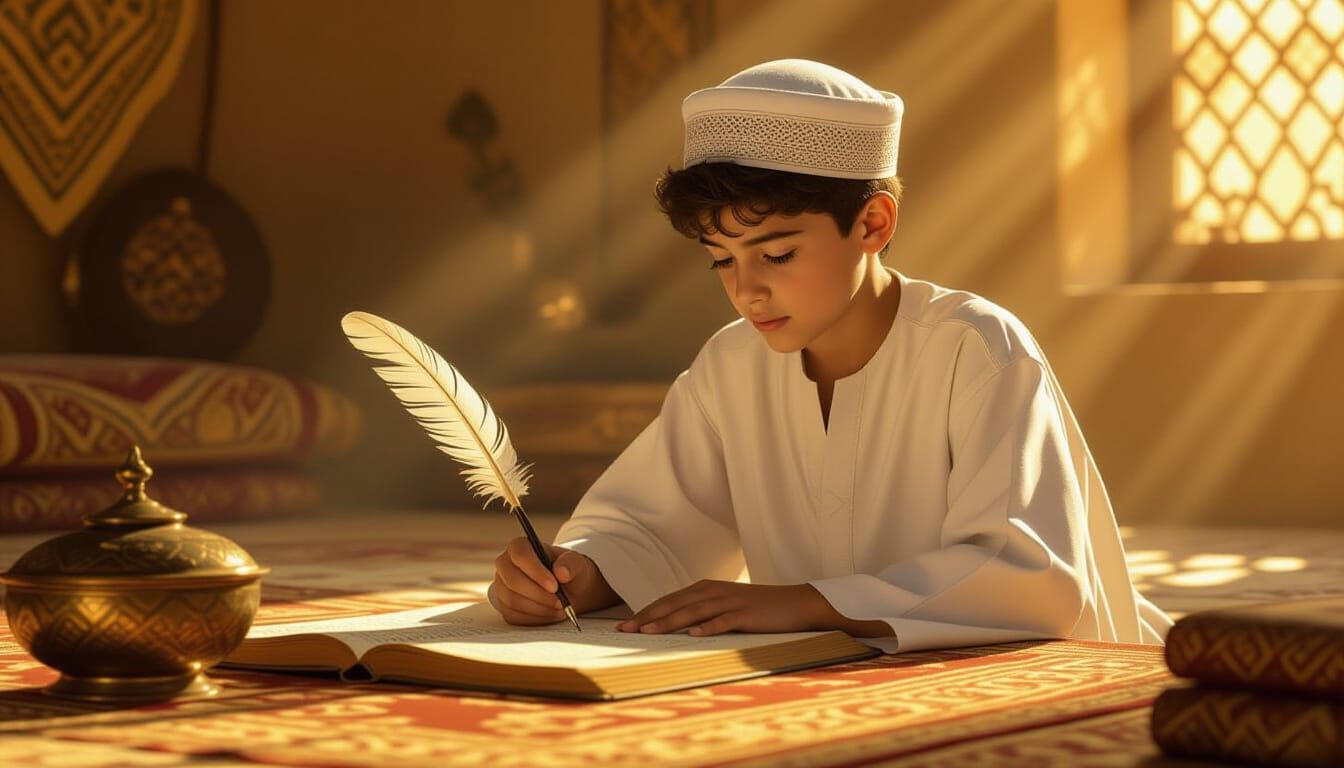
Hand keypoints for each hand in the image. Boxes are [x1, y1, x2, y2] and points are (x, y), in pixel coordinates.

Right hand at [491, 538, 618, 625]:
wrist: (568, 589)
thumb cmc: (569, 571)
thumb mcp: (577, 563)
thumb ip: (571, 564)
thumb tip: (561, 572)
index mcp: (519, 546)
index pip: (520, 554)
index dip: (535, 571)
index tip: (554, 586)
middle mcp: (505, 565)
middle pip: (513, 581)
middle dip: (539, 595)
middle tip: (561, 602)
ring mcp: (502, 586)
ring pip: (513, 601)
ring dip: (540, 609)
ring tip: (560, 608)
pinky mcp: (504, 606)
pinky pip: (514, 616)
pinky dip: (536, 618)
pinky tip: (551, 614)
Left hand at [617, 581, 827, 635]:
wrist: (794, 604)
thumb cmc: (756, 609)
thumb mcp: (724, 606)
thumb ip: (700, 612)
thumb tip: (673, 626)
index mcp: (705, 588)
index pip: (669, 600)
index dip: (646, 612)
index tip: (624, 626)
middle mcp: (713, 591)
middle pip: (674, 604)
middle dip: (648, 617)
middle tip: (625, 630)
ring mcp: (729, 602)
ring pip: (692, 612)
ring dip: (668, 622)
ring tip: (648, 632)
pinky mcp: (745, 614)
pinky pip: (723, 621)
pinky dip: (707, 628)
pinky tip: (692, 636)